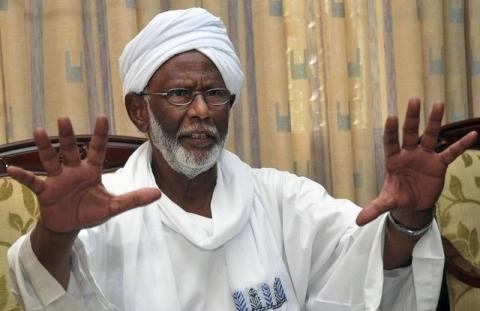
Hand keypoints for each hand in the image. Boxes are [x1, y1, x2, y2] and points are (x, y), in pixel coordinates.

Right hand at [7, 116, 160, 232]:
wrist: (69, 226)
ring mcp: (57, 179)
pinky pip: (33, 181)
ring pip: (51, 160)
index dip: (99, 134)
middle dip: (67, 135)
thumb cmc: (91, 211)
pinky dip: (24, 176)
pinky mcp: (44, 191)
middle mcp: (73, 170)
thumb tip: (158, 194)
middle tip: (64, 118)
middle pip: (70, 150)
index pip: (97, 149)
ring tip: (39, 131)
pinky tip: (12, 169)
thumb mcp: (113, 207)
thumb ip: (133, 199)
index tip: (102, 116)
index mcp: (91, 171)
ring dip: (45, 147)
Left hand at [356, 98, 477, 226]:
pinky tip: (472, 134)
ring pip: (431, 136)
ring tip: (438, 103)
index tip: (392, 117)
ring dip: (434, 121)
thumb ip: (374, 209)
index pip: (390, 142)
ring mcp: (424, 156)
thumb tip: (359, 222)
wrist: (413, 204)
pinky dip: (461, 145)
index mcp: (393, 160)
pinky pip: (451, 152)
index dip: (391, 131)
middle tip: (414, 100)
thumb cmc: (397, 197)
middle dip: (412, 118)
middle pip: (410, 133)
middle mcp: (408, 153)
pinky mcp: (439, 164)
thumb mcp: (386, 203)